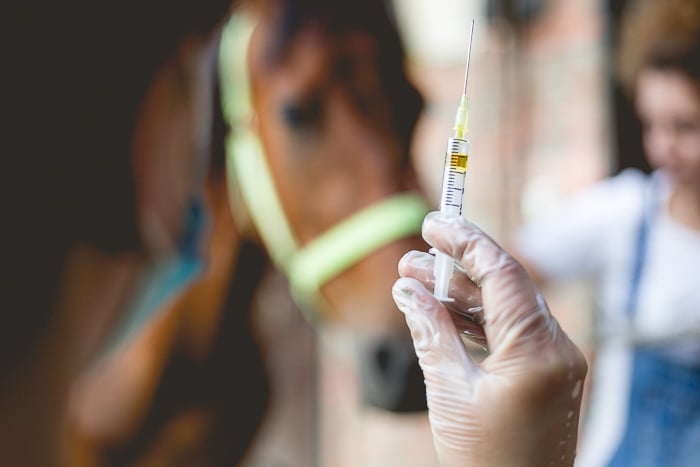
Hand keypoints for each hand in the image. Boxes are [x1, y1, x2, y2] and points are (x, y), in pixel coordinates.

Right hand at [392, 212, 586, 466]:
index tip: (433, 223)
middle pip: (504, 287)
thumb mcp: (448, 391)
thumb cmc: (483, 460)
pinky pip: (511, 333)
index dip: (465, 240)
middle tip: (413, 257)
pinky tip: (440, 313)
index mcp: (538, 350)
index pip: (502, 273)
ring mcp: (555, 362)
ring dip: (462, 295)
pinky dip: (476, 322)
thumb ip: (430, 331)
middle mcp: (557, 349)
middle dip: (456, 268)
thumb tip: (408, 289)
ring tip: (415, 280)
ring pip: (506, 309)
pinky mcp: (547, 375)